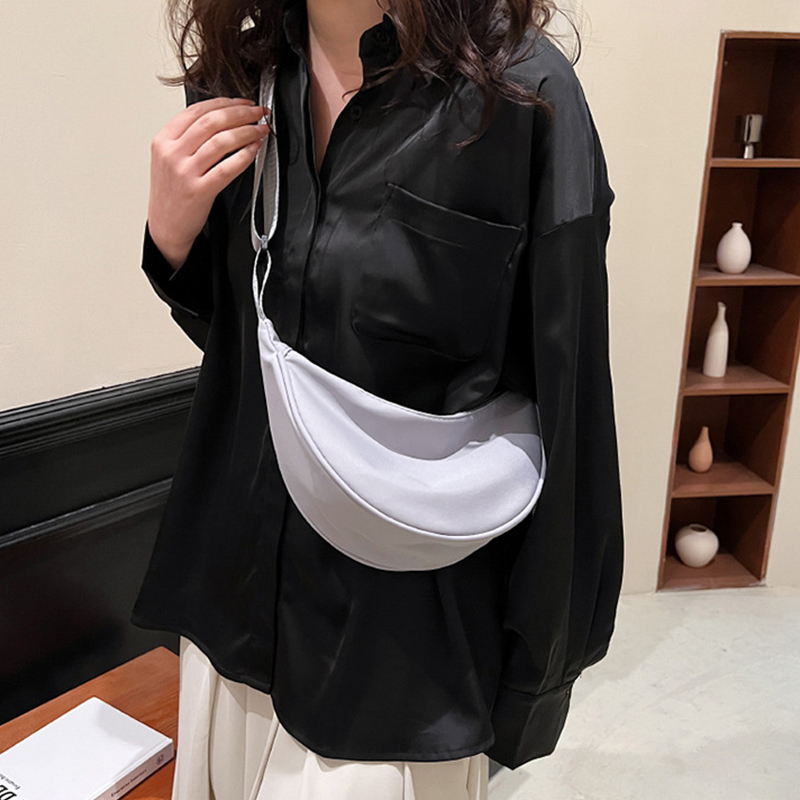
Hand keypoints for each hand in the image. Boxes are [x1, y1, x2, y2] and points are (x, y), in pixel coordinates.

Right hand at [147, 96, 270, 268]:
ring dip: (247, 131)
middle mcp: (172, 153)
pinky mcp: (200, 190)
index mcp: (164, 140)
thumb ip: (186, 138)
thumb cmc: (171, 194)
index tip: (243, 102)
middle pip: (212, 122)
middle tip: (258, 112)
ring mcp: (185, 172)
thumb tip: (221, 118)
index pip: (196, 110)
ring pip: (221, 141)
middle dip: (241, 113)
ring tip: (260, 129)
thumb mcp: (168, 159)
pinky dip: (245, 155)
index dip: (225, 102)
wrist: (166, 226)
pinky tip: (255, 149)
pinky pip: (227, 168)